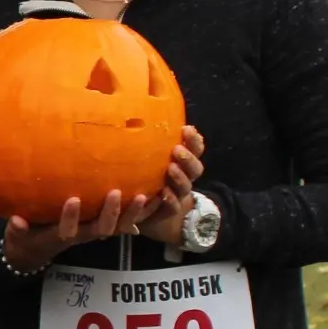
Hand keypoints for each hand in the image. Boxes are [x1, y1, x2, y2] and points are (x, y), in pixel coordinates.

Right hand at [0, 190, 157, 274]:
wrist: (38, 250)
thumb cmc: (27, 237)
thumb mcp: (18, 236)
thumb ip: (18, 229)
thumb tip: (15, 220)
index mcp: (62, 235)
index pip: (68, 229)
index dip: (71, 217)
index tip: (72, 199)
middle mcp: (84, 234)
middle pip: (103, 228)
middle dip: (110, 212)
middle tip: (116, 192)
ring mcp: (96, 230)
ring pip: (120, 226)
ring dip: (134, 213)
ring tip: (146, 195)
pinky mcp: (106, 225)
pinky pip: (129, 221)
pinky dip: (143, 211)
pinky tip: (158, 194)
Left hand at [132, 126, 207, 243]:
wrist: (150, 212)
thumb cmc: (146, 177)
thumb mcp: (148, 158)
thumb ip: (147, 143)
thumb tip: (132, 116)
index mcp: (182, 163)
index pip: (195, 149)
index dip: (194, 140)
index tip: (186, 129)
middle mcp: (185, 177)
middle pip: (196, 168)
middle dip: (188, 158)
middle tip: (177, 150)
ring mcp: (179, 195)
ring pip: (186, 186)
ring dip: (180, 177)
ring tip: (170, 168)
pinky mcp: (170, 210)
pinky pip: (174, 206)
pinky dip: (171, 200)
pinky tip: (164, 194)